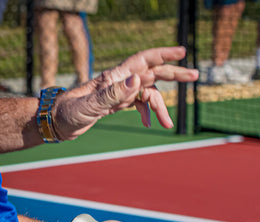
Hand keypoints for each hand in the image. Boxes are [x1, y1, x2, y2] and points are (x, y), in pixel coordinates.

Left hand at [52, 46, 198, 140]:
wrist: (58, 122)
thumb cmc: (69, 112)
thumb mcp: (90, 105)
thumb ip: (113, 94)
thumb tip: (137, 81)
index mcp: (115, 77)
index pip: (144, 60)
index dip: (164, 55)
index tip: (182, 52)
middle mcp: (121, 81)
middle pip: (153, 73)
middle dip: (175, 74)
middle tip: (195, 75)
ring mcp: (120, 92)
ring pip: (149, 94)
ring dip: (161, 108)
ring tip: (168, 125)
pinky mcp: (118, 103)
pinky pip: (140, 104)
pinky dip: (148, 113)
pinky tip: (149, 125)